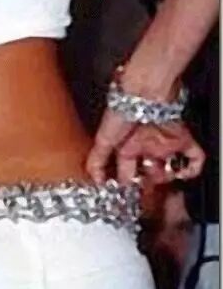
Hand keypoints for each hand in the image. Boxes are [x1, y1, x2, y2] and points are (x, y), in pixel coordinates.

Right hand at [86, 111, 204, 185]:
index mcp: (126, 146)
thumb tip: (94, 180)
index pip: (127, 172)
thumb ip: (96, 161)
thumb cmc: (122, 109)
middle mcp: (145, 146)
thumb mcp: (102, 138)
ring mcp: (164, 143)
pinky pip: (194, 159)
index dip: (127, 185)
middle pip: (149, 174)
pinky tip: (181, 171)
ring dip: (167, 178)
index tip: (127, 196)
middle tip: (146, 190)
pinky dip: (192, 169)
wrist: (144, 91)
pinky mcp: (182, 138)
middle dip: (147, 184)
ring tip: (161, 175)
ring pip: (170, 169)